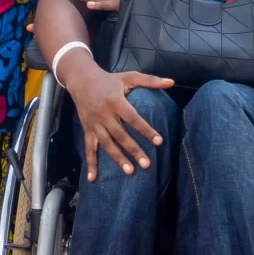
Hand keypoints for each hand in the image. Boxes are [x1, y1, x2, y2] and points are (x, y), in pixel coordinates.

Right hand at [62, 54, 174, 181]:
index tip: (159, 142)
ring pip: (107, 144)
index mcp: (116, 101)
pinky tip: (92, 178)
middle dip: (134, 150)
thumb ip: (150, 80)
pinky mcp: (87, 129)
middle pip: (121, 135)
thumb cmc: (109, 79)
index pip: (133, 118)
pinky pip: (88, 148)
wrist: (81, 79)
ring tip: (130, 172)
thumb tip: (172, 82)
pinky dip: (90, 164)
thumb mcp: (129, 76)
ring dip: (118, 158)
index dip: (146, 130)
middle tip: (147, 165)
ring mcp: (94, 123)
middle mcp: (104, 114)